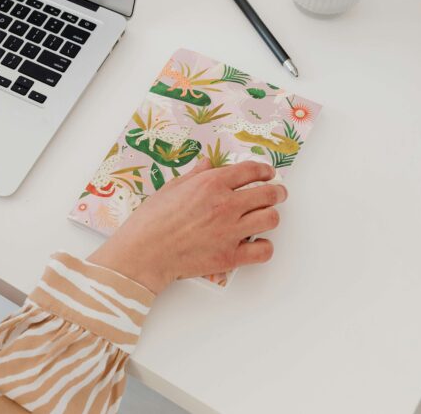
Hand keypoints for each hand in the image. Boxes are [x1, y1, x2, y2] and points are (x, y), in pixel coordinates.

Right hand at [87, 159, 286, 293]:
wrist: (143, 252)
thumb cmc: (151, 220)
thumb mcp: (171, 188)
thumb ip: (195, 175)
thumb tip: (207, 164)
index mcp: (211, 184)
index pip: (251, 171)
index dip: (264, 170)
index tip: (268, 173)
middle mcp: (225, 205)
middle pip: (268, 194)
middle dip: (277, 192)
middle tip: (277, 194)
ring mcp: (230, 232)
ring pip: (271, 219)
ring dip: (270, 216)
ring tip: (265, 217)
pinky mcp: (230, 257)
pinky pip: (263, 250)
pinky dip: (263, 246)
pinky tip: (255, 243)